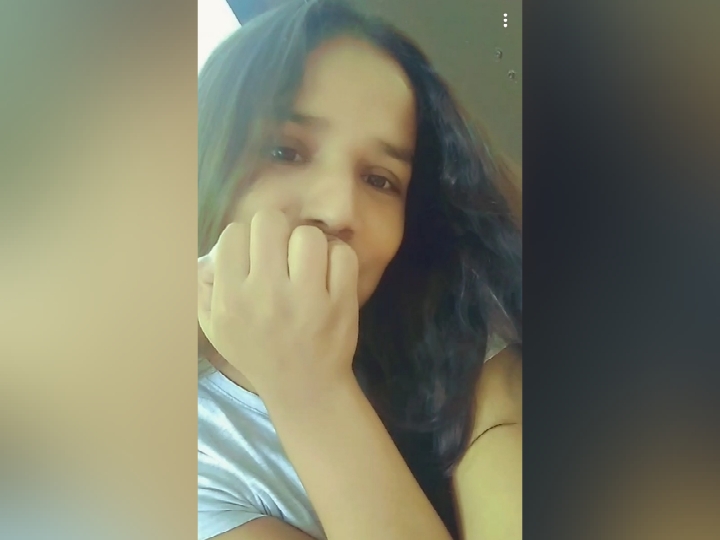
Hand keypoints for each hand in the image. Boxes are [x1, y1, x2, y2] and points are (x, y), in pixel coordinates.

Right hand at [198, 210, 359, 401]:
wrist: (304, 388)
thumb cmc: (257, 352)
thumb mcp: (215, 327)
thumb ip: (204, 287)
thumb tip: (212, 253)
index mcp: (232, 299)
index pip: (234, 233)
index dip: (245, 240)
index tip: (253, 258)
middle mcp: (267, 295)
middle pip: (270, 222)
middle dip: (276, 234)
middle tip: (281, 256)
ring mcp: (308, 299)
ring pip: (308, 234)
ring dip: (307, 245)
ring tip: (307, 265)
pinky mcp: (342, 302)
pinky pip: (342, 253)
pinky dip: (337, 259)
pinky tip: (329, 275)